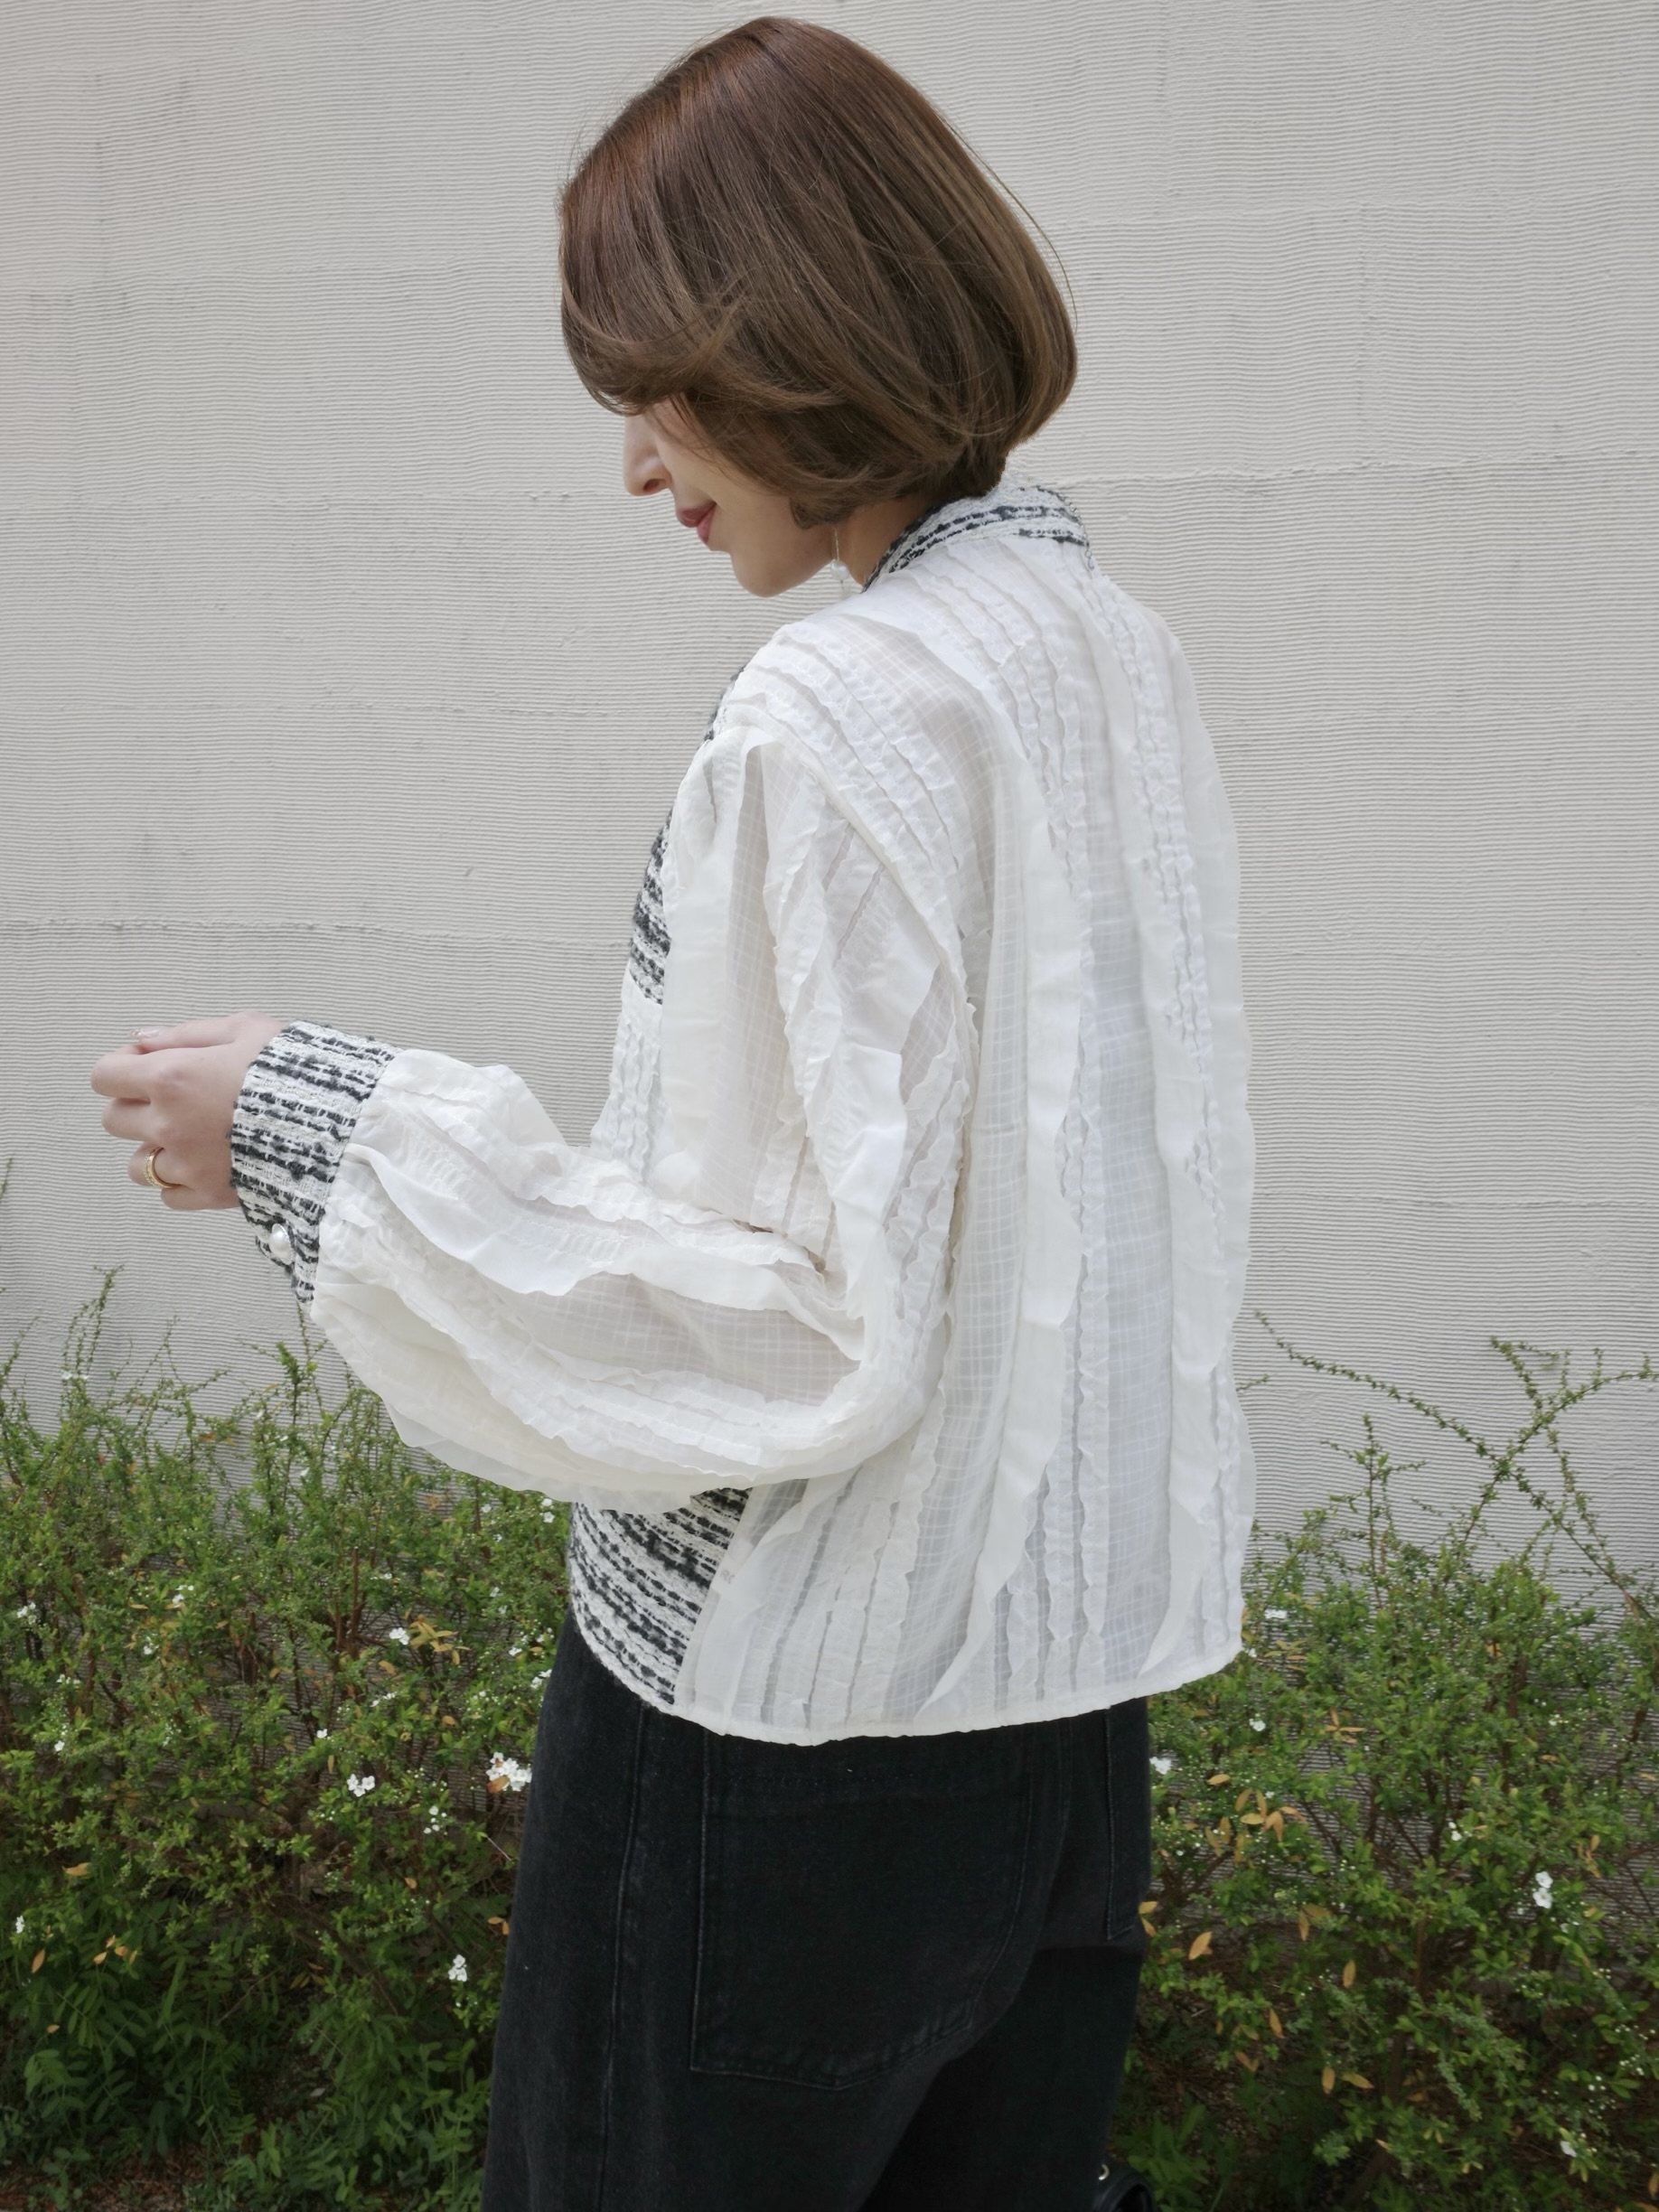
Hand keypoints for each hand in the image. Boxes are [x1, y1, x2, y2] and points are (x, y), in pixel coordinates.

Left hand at [90, 1011, 289, 1209]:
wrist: (338, 1124)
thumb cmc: (294, 1069)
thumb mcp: (247, 1029)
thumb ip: (188, 1034)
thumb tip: (141, 1039)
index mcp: (170, 1077)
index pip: (104, 1076)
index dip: (122, 1066)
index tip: (149, 1064)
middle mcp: (167, 1124)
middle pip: (114, 1121)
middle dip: (136, 1107)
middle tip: (174, 1100)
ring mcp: (186, 1164)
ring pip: (137, 1165)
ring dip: (154, 1149)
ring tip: (190, 1138)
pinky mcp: (209, 1194)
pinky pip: (169, 1194)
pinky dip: (180, 1181)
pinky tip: (206, 1163)